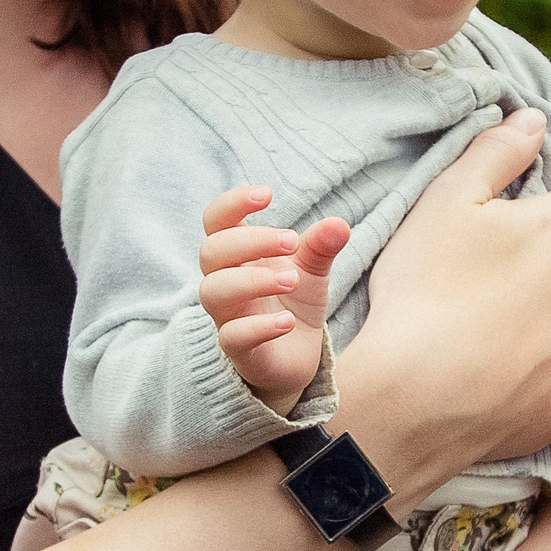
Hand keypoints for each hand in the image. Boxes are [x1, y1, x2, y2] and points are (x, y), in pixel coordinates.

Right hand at [198, 186, 350, 412]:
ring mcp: (228, 316)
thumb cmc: (294, 302)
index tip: (267, 194)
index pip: (216, 220)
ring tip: (292, 279)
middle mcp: (225, 281)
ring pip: (214, 292)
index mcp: (238, 255)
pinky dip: (260, 328)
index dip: (232, 203)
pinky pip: (232, 337)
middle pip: (211, 252)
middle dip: (250, 242)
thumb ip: (321, 246)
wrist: (296, 355)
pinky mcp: (239, 350)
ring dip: (253, 281)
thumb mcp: (312, 269)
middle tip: (292, 241)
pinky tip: (288, 321)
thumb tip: (339, 225)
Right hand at [345, 108, 550, 503]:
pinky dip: (535, 381)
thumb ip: (494, 154)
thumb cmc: (421, 290)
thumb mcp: (444, 203)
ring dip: (539, 328)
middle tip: (483, 293)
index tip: (534, 225)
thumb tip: (536, 119)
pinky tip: (492, 384)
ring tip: (482, 343)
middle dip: (542, 275)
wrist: (413, 398)